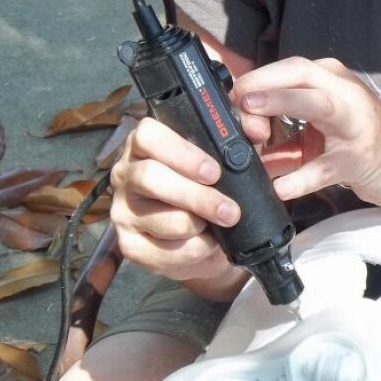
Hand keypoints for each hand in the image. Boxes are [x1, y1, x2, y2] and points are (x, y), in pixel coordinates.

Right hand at [109, 117, 244, 294]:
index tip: (214, 171)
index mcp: (145, 144)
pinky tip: (207, 244)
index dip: (181, 152)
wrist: (201, 233)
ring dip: (197, 226)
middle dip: (196, 196)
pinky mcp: (129, 245)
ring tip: (222, 225)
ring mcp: (123, 210)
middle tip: (229, 209)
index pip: (148, 136)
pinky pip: (159, 251)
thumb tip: (257, 129)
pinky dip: (190, 251)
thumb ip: (243, 132)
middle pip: (150, 177)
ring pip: (158, 218)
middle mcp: (126, 173)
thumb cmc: (210, 184)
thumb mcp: (227, 154)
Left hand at [234, 56, 380, 207]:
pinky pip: (326, 168)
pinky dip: (301, 178)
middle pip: (300, 75)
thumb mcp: (318, 137)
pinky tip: (280, 188)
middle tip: (236, 100)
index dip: (257, 80)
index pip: (289, 69)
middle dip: (265, 85)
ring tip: (253, 127)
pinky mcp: (360, 159)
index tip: (229, 98)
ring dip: (282, 108)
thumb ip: (281, 141)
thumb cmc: (360, 143)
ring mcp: (355, 124)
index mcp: (331, 81)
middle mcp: (344, 93)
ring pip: (317, 106)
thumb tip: (237, 148)